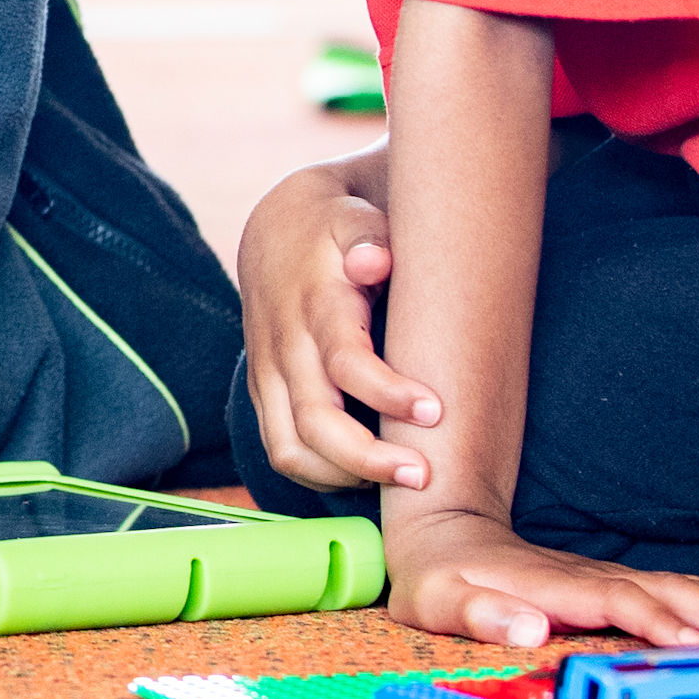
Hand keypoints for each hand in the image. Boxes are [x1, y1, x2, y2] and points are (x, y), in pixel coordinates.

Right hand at [235, 159, 439, 493]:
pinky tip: (366, 473)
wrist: (277, 229)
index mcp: (314, 303)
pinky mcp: (262, 393)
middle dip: (369, 458)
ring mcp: (267, 373)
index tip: (436, 411)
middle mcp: (284, 345)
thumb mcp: (355, 219)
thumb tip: (375, 261)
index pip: (344, 361)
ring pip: (291, 449)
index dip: (387, 393)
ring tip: (398, 479)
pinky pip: (282, 451)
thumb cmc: (338, 229)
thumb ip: (367, 238)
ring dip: (344, 476)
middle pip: (314, 422)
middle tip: (426, 474)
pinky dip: (323, 474)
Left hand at [383, 507, 698, 650]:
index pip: (617, 602)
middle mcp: (592, 577)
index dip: (656, 621)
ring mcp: (609, 577)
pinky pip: (678, 591)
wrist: (444, 534)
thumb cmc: (439, 578)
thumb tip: (531, 627)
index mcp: (556, 586)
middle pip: (667, 591)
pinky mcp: (616, 585)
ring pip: (682, 587)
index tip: (693, 642)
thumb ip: (480, 613)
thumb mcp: (438, 599)